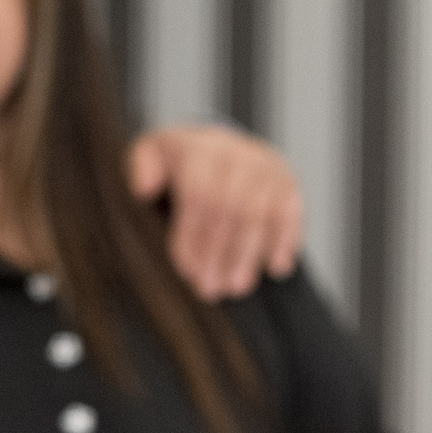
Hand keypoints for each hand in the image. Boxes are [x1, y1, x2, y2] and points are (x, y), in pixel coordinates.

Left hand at [128, 124, 301, 299]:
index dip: (193, 237)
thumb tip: (142, 189)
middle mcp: (237, 154)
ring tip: (237, 288)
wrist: (211, 143)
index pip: (200, 197)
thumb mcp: (147, 155)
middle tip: (211, 289)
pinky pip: (290, 212)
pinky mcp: (286, 179)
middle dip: (220, 254)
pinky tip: (276, 269)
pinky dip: (285, 241)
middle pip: (232, 210)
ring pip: (261, 215)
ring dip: (249, 255)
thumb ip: (141, 168)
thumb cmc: (174, 161)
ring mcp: (265, 166)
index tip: (187, 271)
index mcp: (200, 150)